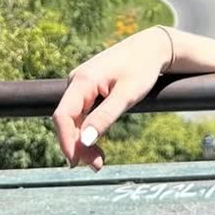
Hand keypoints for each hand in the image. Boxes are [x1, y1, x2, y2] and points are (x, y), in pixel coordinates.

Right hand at [52, 26, 172, 169]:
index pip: (63, 115)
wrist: (151, 48)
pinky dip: (88, 131)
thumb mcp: (127, 95)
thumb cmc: (141, 68)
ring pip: (75, 120)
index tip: (75, 162)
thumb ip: (105, 117)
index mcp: (82, 80)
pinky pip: (82, 115)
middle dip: (78, 145)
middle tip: (97, 166)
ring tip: (98, 161)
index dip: (66, 140)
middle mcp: (76, 82)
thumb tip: (84, 141)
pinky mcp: (88, 90)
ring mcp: (81, 86)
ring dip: (83, 141)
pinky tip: (95, 146)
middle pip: (68, 120)